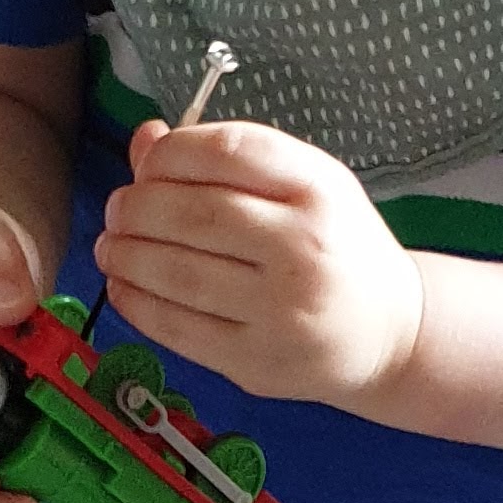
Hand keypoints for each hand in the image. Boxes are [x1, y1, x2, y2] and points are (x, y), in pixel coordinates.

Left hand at [94, 119, 424, 408]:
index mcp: (318, 189)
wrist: (389, 332)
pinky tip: (124, 286)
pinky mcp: (257, 361)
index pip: (225, 151)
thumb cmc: (336, 247)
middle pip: (192, 212)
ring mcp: (281, 310)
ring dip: (126, 254)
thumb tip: (145, 141)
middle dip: (136, 206)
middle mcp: (303, 247)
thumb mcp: (302, 186)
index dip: (169, 153)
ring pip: (176, 273)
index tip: (148, 164)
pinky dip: (137, 303)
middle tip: (118, 209)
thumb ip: (228, 160)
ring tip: (112, 245)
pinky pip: (178, 329)